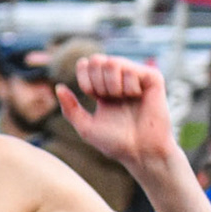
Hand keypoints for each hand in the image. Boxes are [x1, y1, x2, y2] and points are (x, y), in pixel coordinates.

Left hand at [56, 55, 178, 172]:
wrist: (140, 151)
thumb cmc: (115, 142)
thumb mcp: (86, 127)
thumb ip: (70, 109)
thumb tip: (58, 86)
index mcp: (103, 89)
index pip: (87, 65)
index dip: (83, 76)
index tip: (91, 94)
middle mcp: (119, 80)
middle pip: (97, 60)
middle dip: (97, 82)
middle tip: (108, 99)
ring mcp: (135, 77)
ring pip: (112, 62)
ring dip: (112, 86)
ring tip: (123, 99)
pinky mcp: (152, 77)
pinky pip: (131, 70)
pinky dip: (129, 87)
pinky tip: (137, 97)